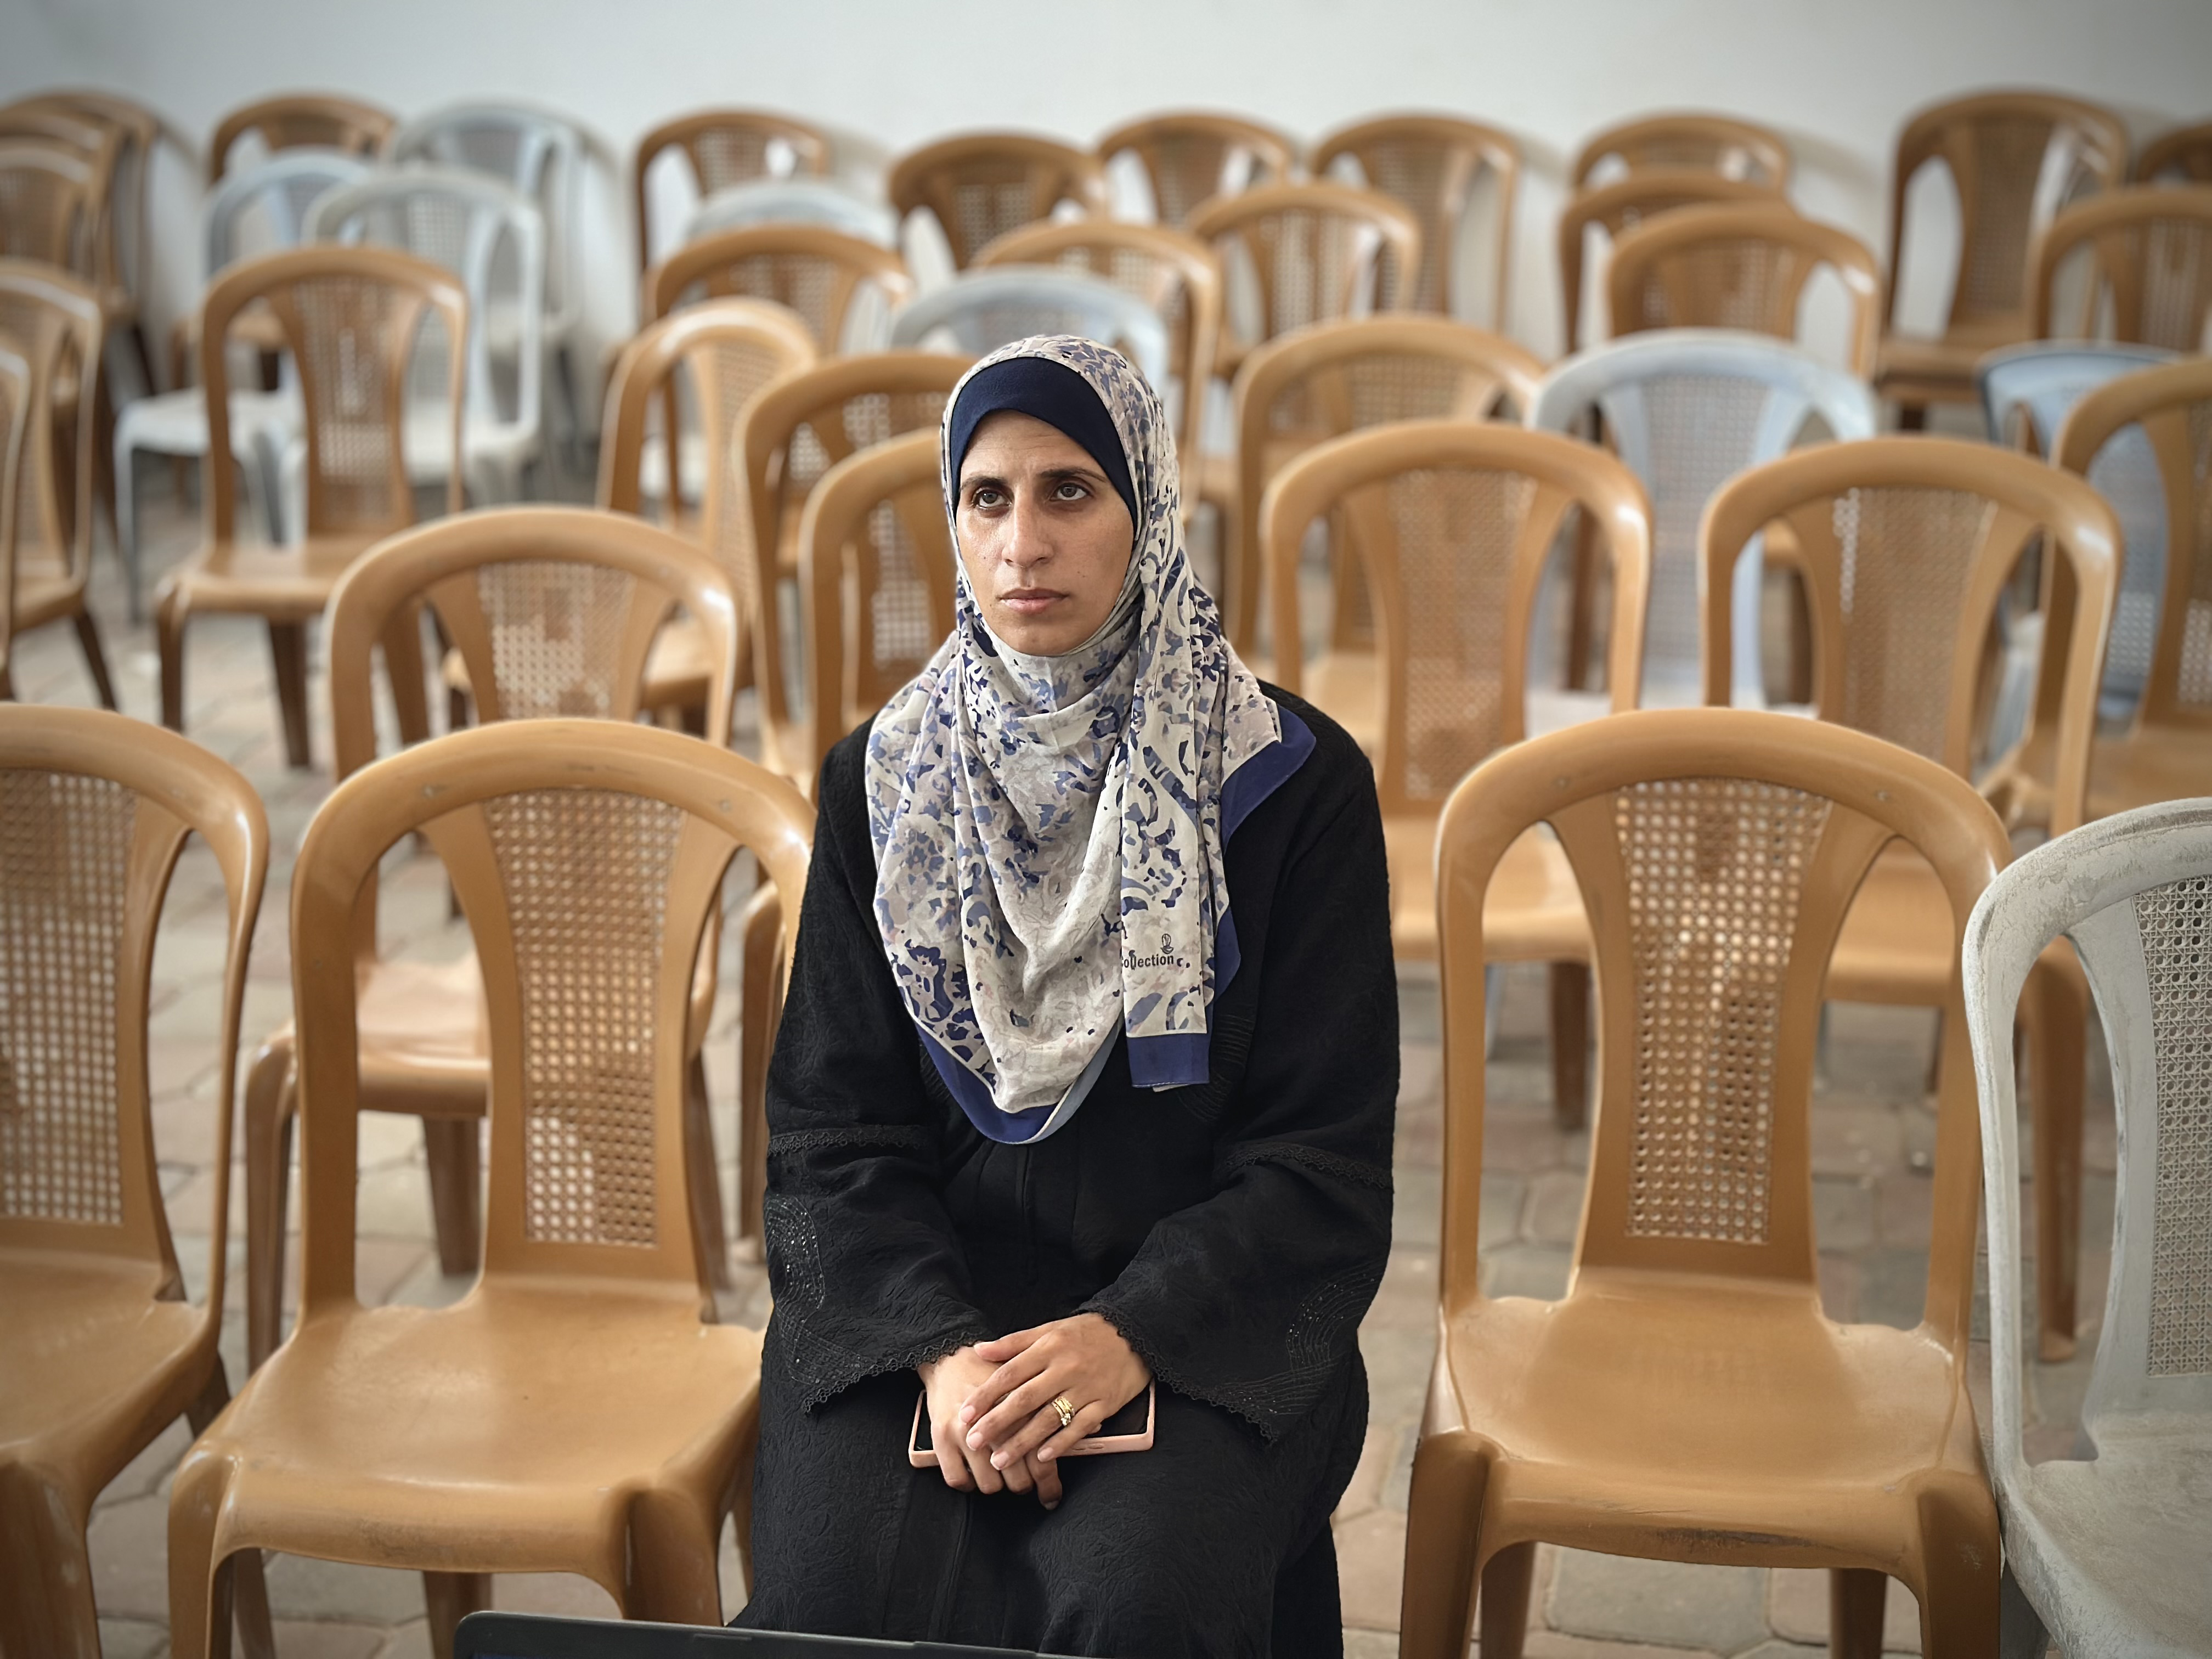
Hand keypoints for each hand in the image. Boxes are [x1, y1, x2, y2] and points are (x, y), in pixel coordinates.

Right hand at [918, 1347, 1061, 1506]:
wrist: (951, 1357)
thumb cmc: (993, 1372)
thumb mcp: (1028, 1385)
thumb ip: (1054, 1409)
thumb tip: (1090, 1430)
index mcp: (1020, 1412)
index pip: (1040, 1461)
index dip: (1048, 1486)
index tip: (1051, 1498)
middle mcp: (994, 1424)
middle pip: (1017, 1479)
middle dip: (1023, 1486)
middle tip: (1024, 1484)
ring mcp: (965, 1433)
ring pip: (989, 1485)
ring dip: (996, 1485)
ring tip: (999, 1476)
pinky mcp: (941, 1437)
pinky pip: (957, 1479)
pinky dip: (967, 1483)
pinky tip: (973, 1474)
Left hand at [960, 1313, 1150, 1475]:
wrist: (1136, 1334)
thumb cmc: (1087, 1333)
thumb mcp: (1050, 1329)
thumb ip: (1014, 1342)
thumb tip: (979, 1349)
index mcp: (1049, 1347)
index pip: (1010, 1373)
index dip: (985, 1395)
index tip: (964, 1414)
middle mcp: (1065, 1368)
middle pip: (1025, 1399)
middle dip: (997, 1423)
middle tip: (974, 1443)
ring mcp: (1086, 1388)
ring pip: (1049, 1418)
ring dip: (1022, 1442)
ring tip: (999, 1460)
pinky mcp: (1105, 1404)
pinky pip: (1079, 1427)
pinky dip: (1060, 1443)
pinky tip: (1041, 1457)